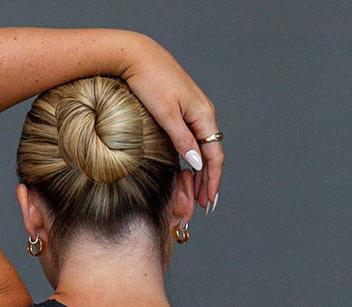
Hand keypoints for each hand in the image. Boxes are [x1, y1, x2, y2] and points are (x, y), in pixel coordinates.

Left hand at [117, 35, 222, 209]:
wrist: (137, 55)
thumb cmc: (150, 81)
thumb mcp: (165, 114)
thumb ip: (182, 140)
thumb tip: (198, 164)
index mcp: (203, 115)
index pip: (214, 155)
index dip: (213, 181)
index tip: (208, 202)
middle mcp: (204, 113)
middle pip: (212, 154)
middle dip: (209, 181)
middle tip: (203, 206)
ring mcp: (194, 111)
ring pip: (204, 148)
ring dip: (202, 172)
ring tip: (197, 194)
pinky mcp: (184, 109)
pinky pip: (195, 139)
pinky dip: (194, 158)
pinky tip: (189, 170)